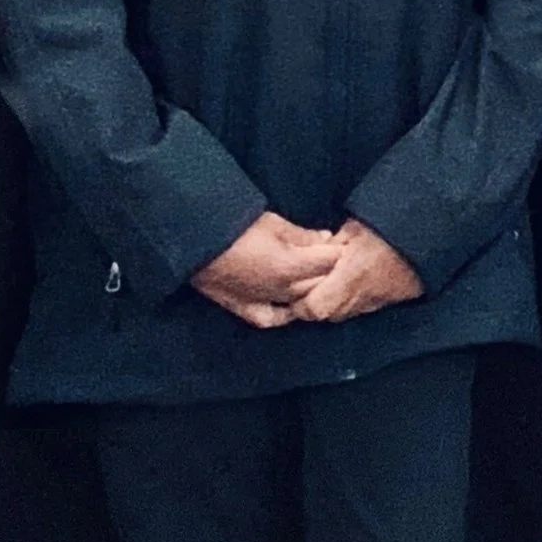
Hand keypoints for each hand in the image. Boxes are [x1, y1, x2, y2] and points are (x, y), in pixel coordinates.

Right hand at [191, 213, 344, 329]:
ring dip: (313, 290)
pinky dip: (287, 313)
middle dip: (331, 272)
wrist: (194, 242)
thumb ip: (302, 235)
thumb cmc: (233, 226)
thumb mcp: (272, 223)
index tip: (347, 245)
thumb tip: (326, 239)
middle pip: (319, 285)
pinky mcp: (246, 309)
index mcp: (290, 266)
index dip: (340, 253)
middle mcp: (281, 290)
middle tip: (336, 259)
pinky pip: (274, 318)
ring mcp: (264, 303)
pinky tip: (293, 306)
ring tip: (318, 276)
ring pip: (301, 303)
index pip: (329, 262)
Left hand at [294, 220, 423, 323]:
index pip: (314, 308)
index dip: (301, 304)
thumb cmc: (391, 226)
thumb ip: (331, 246)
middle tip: (309, 285)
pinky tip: (353, 284)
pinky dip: (353, 301)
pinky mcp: (390, 301)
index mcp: (352, 276)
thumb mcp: (354, 228)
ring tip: (331, 283)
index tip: (295, 292)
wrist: (431, 234)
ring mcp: (378, 301)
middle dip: (314, 304)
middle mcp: (363, 296)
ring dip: (334, 304)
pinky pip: (363, 308)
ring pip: (344, 314)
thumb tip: (313, 254)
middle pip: (327, 315)